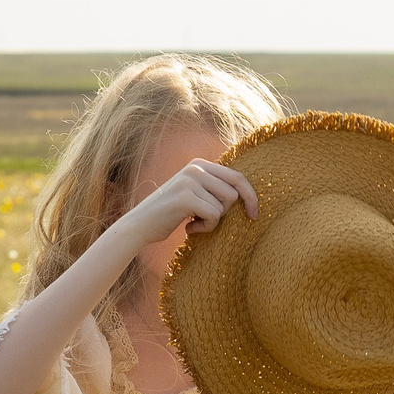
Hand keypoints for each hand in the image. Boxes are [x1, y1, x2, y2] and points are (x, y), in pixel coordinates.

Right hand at [119, 159, 258, 250]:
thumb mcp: (193, 194)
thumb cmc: (170, 214)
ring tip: (194, 223)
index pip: (237, 177)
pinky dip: (206, 227)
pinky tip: (190, 228)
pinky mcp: (185, 197)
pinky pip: (213, 216)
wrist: (140, 225)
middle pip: (234, 192)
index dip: (251, 197)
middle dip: (227, 211)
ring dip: (213, 221)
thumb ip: (214, 188)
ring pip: (224, 206)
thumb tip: (247, 194)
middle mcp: (196, 168)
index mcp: (199, 164)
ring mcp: (190, 180)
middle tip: (210, 220)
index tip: (254, 215)